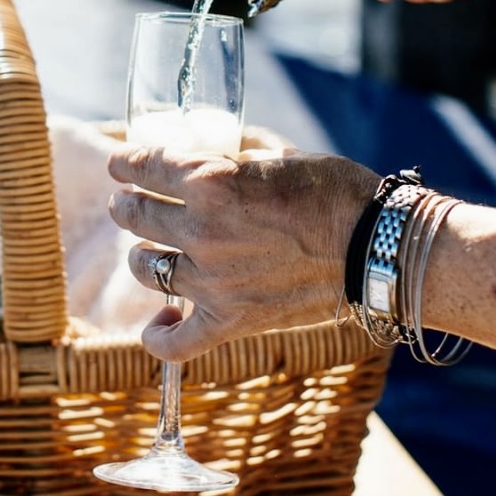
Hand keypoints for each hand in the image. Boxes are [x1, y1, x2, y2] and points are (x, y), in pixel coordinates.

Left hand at [107, 145, 379, 362]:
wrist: (376, 249)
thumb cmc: (335, 193)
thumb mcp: (277, 157)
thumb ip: (232, 160)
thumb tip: (207, 153)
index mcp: (210, 182)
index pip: (147, 168)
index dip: (126, 163)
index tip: (119, 164)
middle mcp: (202, 231)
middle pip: (137, 216)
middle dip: (126, 205)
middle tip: (127, 204)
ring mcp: (212, 280)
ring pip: (146, 268)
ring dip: (140, 256)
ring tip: (145, 252)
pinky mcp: (231, 321)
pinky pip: (175, 343)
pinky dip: (158, 336)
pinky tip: (157, 323)